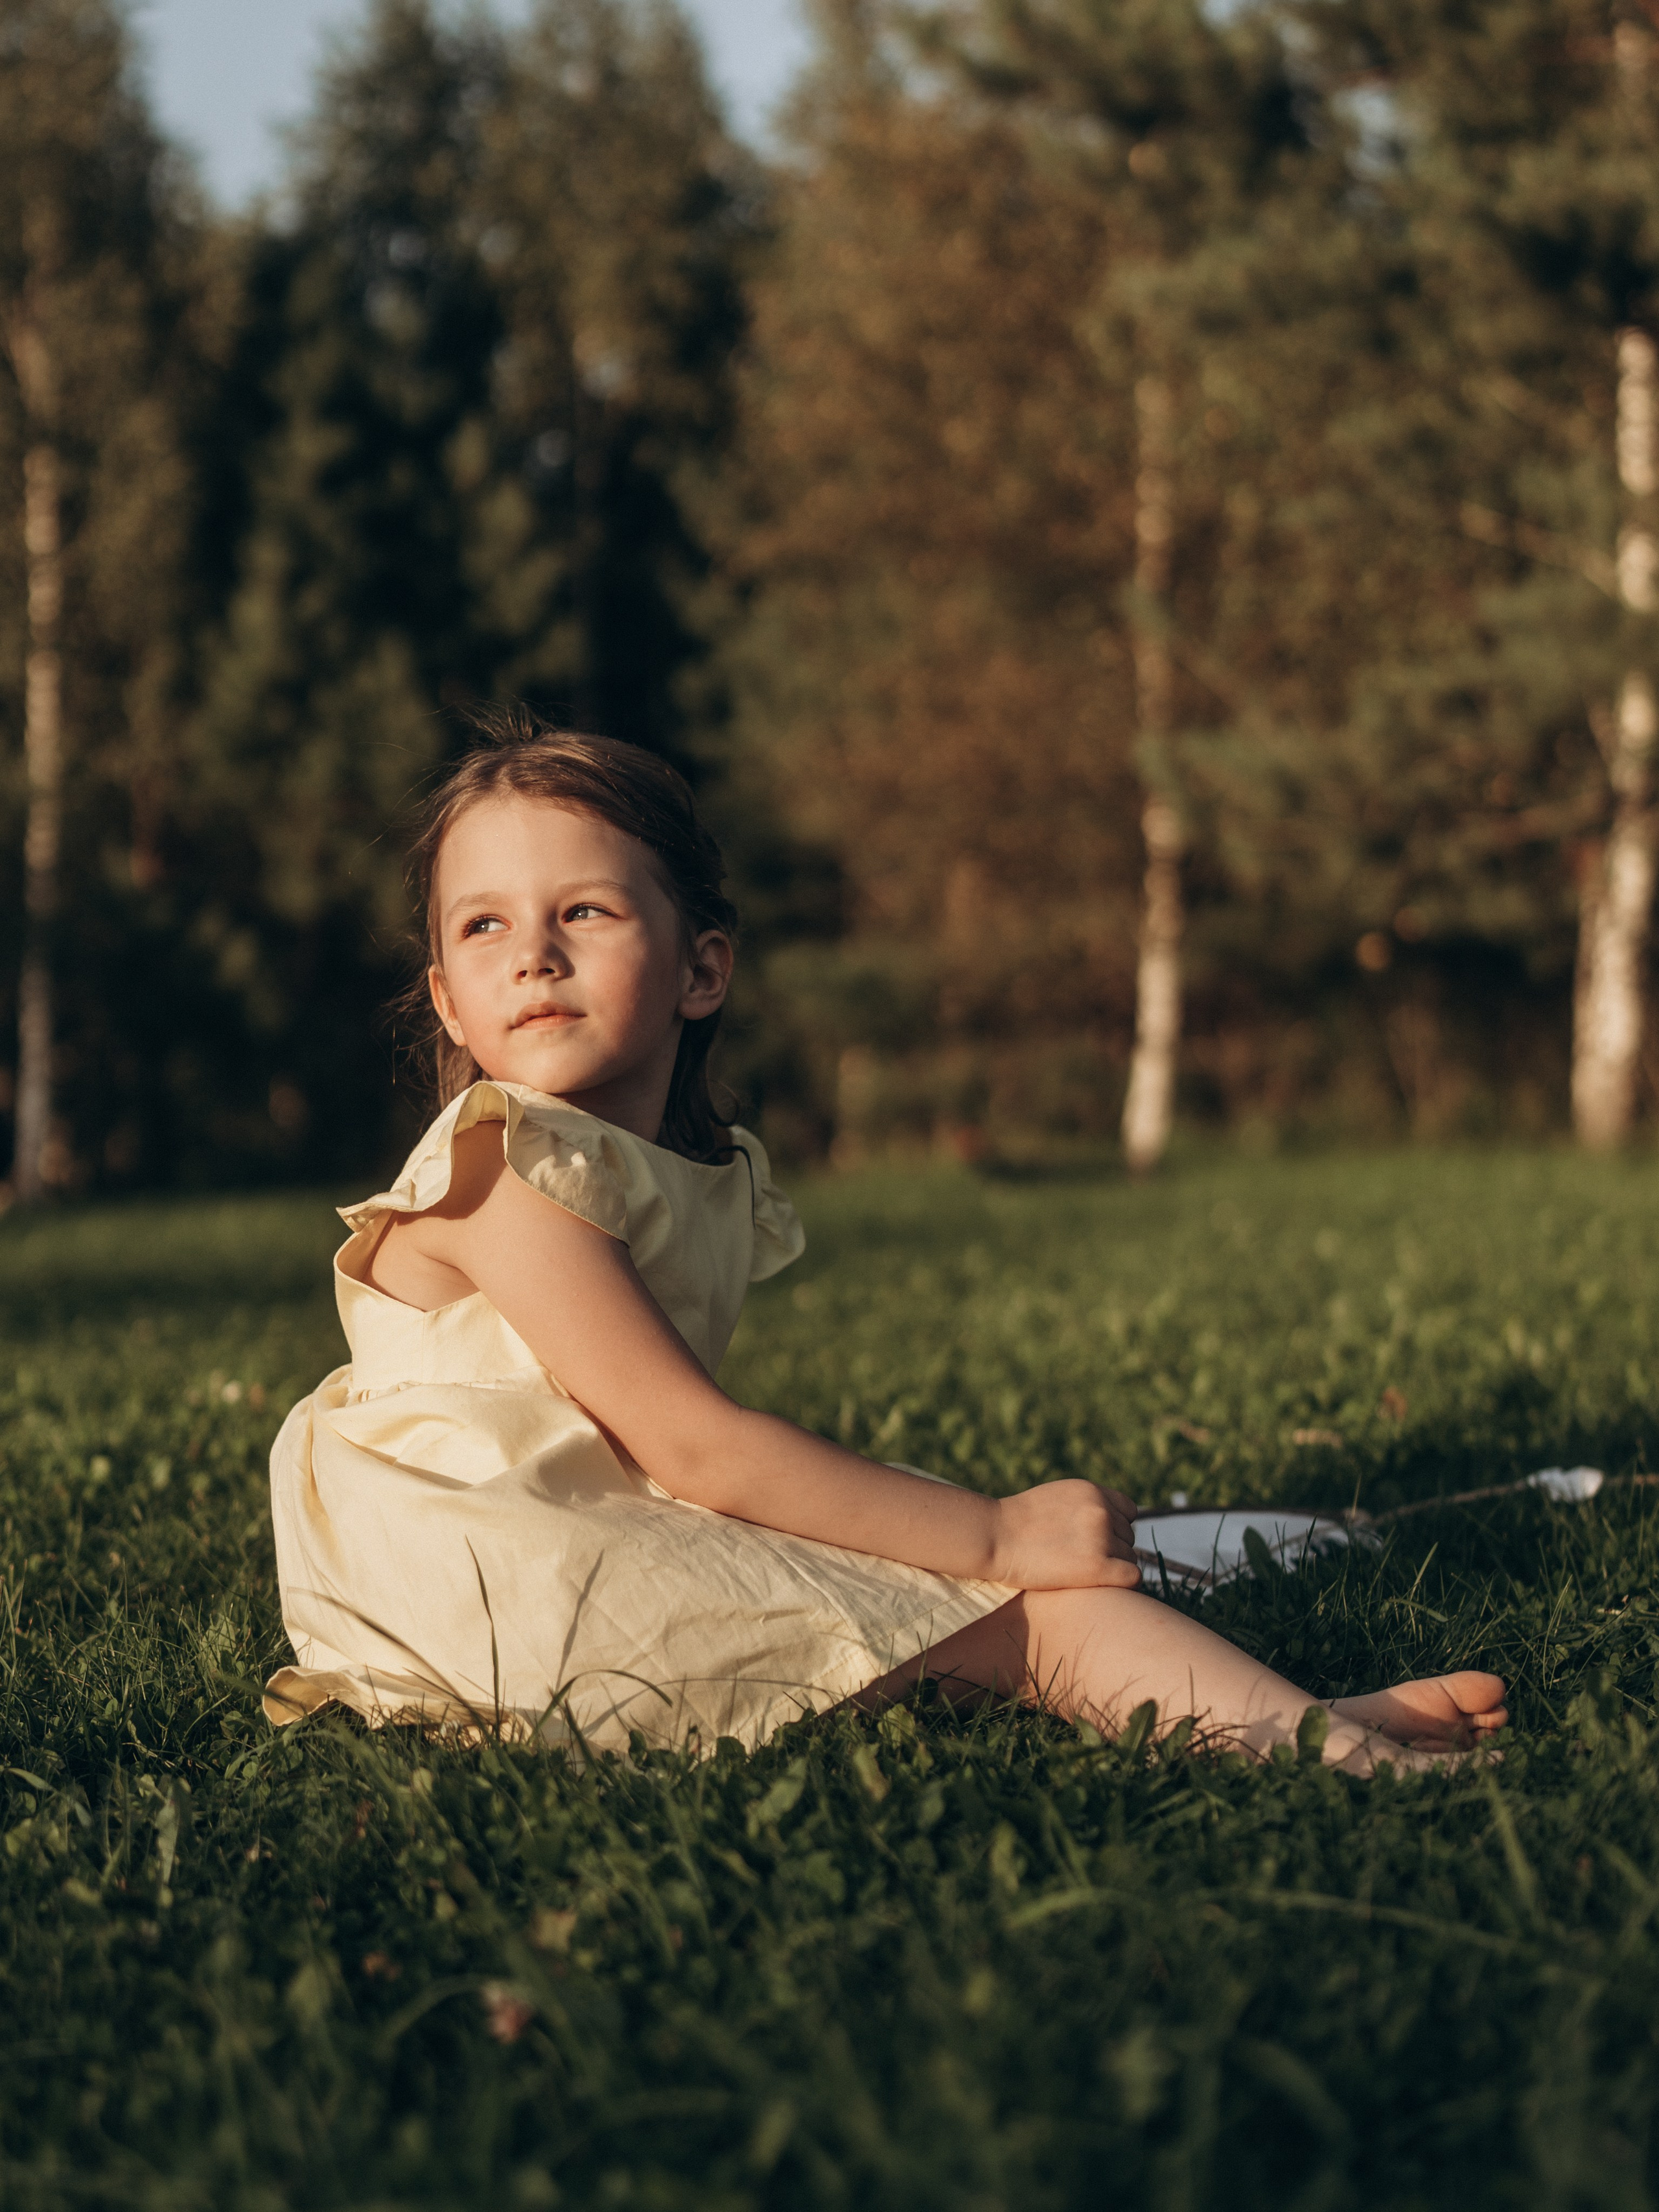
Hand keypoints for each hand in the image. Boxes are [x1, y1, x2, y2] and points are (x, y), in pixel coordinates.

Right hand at [987, 1479, 1140, 1589]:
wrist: (994, 1537)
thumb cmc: (1016, 1523)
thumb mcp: (1056, 1498)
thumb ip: (1084, 1505)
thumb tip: (1109, 1525)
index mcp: (1092, 1491)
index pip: (1129, 1511)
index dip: (1116, 1528)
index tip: (1098, 1541)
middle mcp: (1101, 1511)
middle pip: (1128, 1537)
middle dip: (1112, 1549)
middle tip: (1082, 1562)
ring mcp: (1101, 1538)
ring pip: (1129, 1558)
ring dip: (1113, 1568)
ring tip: (1083, 1574)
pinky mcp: (1098, 1566)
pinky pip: (1132, 1578)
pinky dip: (1123, 1585)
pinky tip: (1102, 1587)